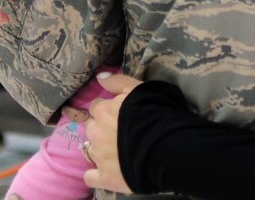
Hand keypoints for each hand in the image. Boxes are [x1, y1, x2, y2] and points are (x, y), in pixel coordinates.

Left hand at [84, 73, 142, 193]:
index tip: (118, 112)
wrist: (164, 146)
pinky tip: (105, 171)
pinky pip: (90, 176)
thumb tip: (99, 77)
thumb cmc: (154, 113)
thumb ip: (118, 82)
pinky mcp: (104, 177)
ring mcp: (98, 156)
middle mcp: (95, 132)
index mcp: (103, 111)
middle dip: (101, 128)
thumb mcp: (139, 90)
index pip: (96, 106)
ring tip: (117, 150)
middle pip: (91, 127)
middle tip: (118, 131)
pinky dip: (95, 173)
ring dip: (99, 148)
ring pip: (90, 150)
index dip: (107, 108)